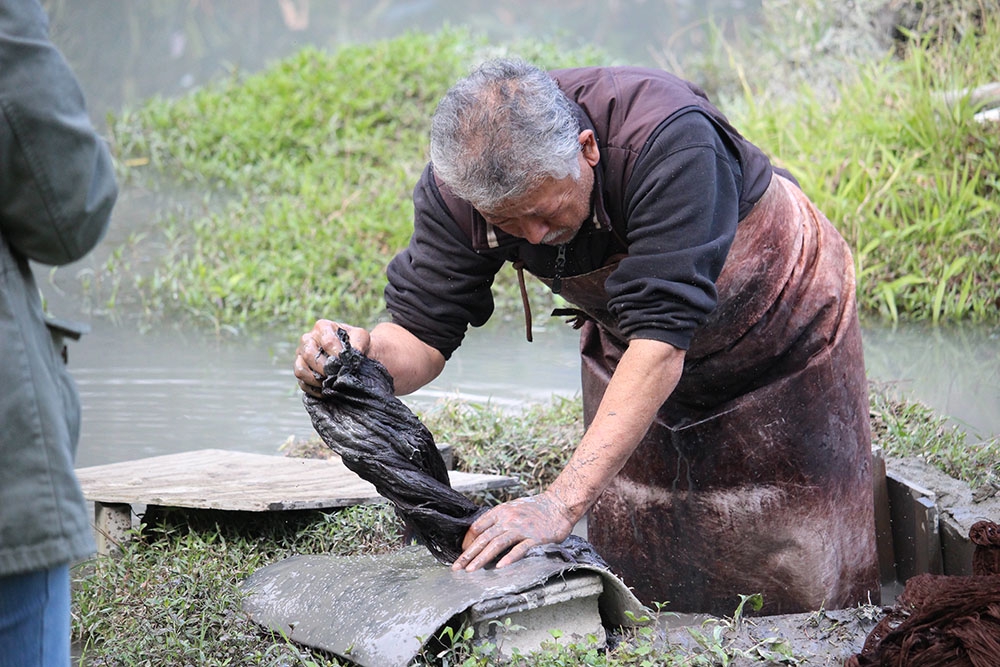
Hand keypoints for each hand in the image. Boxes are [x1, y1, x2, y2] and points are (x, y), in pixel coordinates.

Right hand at [293, 319, 370, 396]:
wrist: (354, 354)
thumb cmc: (356, 344)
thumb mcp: (361, 337)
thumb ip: (359, 342)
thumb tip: (355, 353)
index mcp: (322, 327)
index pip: (327, 341)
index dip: (338, 355)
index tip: (347, 364)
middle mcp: (307, 339)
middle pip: (308, 354)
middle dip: (325, 368)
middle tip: (337, 376)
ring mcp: (301, 355)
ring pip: (300, 369)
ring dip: (316, 380)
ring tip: (331, 384)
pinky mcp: (300, 370)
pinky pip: (301, 382)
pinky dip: (314, 389)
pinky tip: (326, 391)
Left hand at [451, 492, 575, 571]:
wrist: (559, 504)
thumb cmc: (536, 508)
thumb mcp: (512, 508)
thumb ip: (498, 519)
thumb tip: (483, 534)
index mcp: (501, 511)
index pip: (478, 527)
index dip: (468, 541)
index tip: (463, 553)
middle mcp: (508, 519)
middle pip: (484, 538)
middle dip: (468, 555)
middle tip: (457, 567)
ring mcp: (521, 528)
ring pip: (497, 544)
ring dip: (482, 558)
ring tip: (471, 570)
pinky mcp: (535, 538)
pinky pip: (519, 549)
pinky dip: (509, 558)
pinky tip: (500, 567)